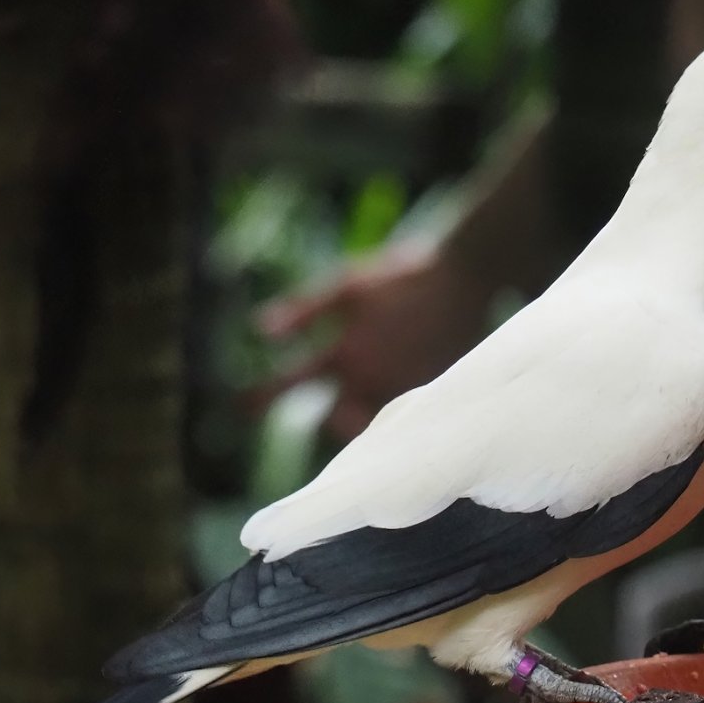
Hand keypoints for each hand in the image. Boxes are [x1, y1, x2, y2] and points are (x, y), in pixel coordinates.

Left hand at [252, 242, 493, 440]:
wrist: (464, 277)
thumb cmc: (401, 277)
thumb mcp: (346, 286)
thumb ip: (304, 312)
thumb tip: (261, 332)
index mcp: (345, 354)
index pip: (291, 382)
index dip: (260, 396)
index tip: (239, 408)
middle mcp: (371, 382)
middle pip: (335, 421)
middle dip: (328, 420)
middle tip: (326, 415)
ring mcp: (402, 393)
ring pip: (372, 425)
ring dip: (361, 422)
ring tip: (363, 414)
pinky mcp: (432, 396)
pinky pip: (404, 419)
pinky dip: (394, 418)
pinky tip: (398, 406)